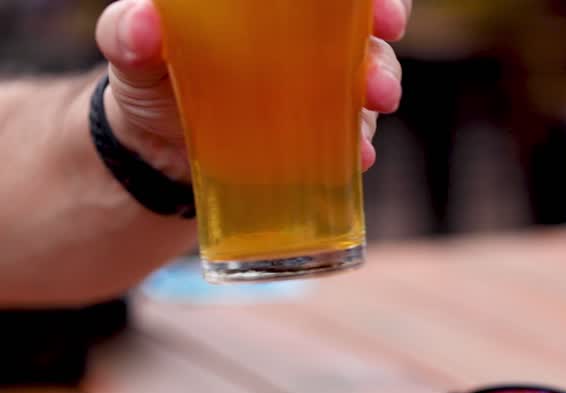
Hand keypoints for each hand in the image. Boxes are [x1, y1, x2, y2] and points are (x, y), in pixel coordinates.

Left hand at [94, 0, 410, 181]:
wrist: (161, 153)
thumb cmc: (152, 80)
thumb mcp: (134, 54)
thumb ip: (130, 34)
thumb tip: (142, 23)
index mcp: (272, 8)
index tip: (373, 2)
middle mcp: (310, 40)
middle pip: (368, 22)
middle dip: (386, 24)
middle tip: (385, 35)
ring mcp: (325, 87)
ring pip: (373, 74)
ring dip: (383, 82)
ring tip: (377, 99)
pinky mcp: (328, 135)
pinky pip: (357, 134)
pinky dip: (361, 143)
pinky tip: (360, 154)